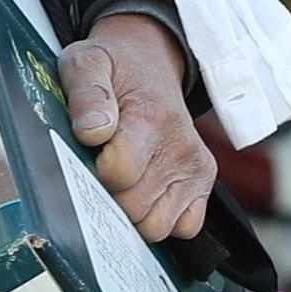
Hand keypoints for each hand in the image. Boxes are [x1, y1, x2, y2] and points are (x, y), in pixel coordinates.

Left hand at [61, 13, 213, 242]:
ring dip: (132, 212)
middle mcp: (181, 149)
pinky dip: (160, 218)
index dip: (94, 168)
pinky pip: (183, 228)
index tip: (91, 150)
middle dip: (108, 194)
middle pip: (134, 207)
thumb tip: (93, 131)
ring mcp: (195, 169)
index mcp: (152, 119)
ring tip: (122, 177)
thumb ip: (87, 94)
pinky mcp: (203, 183)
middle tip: (101, 163)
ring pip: (156, 227)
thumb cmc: (113, 68)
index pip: (119, 173)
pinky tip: (144, 191)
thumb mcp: (87, 63)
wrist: (148, 64)